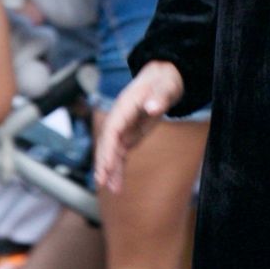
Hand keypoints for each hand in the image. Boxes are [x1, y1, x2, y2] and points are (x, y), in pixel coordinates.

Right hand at [95, 61, 183, 192]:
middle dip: (104, 162)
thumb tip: (152, 107)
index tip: (105, 164)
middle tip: (102, 181)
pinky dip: (118, 169)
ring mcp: (123, 127)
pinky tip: (117, 185)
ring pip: (112, 151)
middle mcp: (120, 117)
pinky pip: (120, 154)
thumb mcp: (167, 87)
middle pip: (107, 142)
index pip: (112, 129)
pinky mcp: (129, 134)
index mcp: (125, 105)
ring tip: (113, 189)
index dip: (107, 147)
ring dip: (111, 170)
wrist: (164, 78)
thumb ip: (160, 96)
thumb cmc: (165, 81)